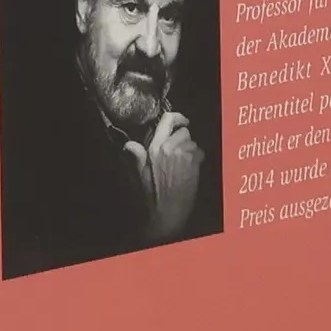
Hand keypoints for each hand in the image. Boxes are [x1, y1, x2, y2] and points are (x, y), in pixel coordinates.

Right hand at [124, 110, 204, 242]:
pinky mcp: (194, 164)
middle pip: (184, 132)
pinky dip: (198, 160)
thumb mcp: (140, 175)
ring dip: (192, 152)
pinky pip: (201, 154)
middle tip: (180, 155)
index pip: (167, 121)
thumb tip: (129, 145)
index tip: (183, 121)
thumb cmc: (153, 196)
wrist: (167, 213)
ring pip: (194, 143)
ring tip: (184, 166)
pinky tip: (191, 171)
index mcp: (154, 148)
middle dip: (184, 141)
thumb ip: (138, 156)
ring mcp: (183, 155)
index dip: (178, 117)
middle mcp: (169, 148)